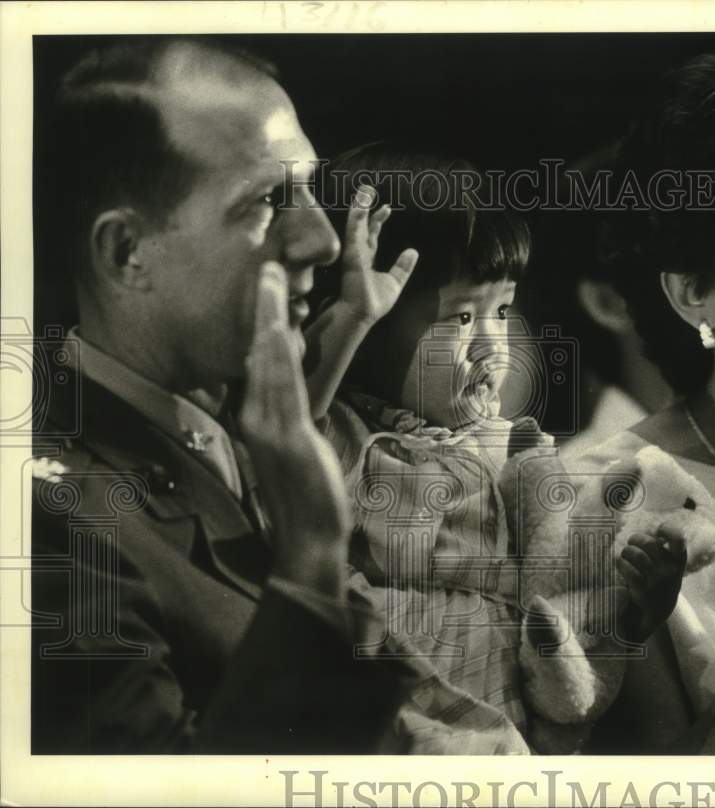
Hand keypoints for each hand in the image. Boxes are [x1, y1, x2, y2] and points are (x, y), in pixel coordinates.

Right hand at [239, 261, 350, 595]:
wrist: (309, 532)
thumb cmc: (306, 488)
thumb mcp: (293, 443)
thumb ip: (286, 413)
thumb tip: (289, 388)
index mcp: (256, 414)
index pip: (255, 359)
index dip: (260, 320)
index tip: (266, 286)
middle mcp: (255, 414)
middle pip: (256, 350)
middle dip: (263, 306)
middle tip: (267, 263)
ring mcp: (267, 424)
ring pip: (267, 361)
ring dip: (270, 317)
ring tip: (273, 278)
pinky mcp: (286, 435)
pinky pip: (284, 386)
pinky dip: (282, 354)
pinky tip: (284, 329)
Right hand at [322, 184, 417, 327]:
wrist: (362, 314)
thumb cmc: (374, 303)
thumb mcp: (395, 282)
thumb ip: (402, 267)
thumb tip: (413, 251)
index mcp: (366, 259)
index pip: (372, 235)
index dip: (378, 220)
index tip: (387, 207)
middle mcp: (359, 254)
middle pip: (362, 226)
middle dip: (365, 208)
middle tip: (369, 190)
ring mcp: (354, 253)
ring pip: (357, 225)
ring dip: (359, 207)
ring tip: (363, 191)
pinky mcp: (352, 255)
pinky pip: (354, 232)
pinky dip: (357, 218)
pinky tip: (360, 205)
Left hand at [616, 523, 687, 639]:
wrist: (658, 612)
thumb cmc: (660, 580)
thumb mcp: (668, 565)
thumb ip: (661, 549)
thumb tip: (646, 531)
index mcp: (678, 561)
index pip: (679, 540)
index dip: (667, 530)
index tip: (658, 530)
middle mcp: (670, 571)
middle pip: (650, 544)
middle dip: (636, 539)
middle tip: (631, 542)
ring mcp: (657, 582)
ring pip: (638, 556)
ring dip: (627, 551)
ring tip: (625, 554)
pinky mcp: (643, 592)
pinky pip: (628, 570)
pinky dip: (621, 563)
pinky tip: (620, 564)